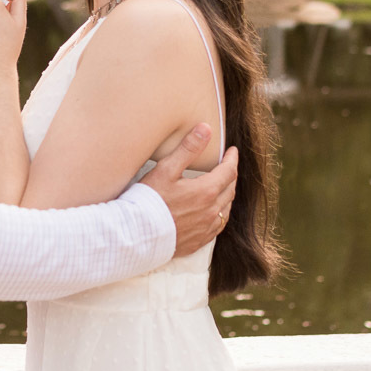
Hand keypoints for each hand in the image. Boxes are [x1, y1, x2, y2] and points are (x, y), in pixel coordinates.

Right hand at [140, 125, 236, 257]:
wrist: (138, 235)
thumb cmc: (149, 200)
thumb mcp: (166, 169)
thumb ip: (188, 148)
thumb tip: (206, 129)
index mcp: (206, 191)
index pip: (228, 171)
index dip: (232, 159)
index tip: (232, 151)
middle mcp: (211, 211)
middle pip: (229, 190)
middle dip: (230, 176)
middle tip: (227, 167)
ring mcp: (206, 228)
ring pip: (225, 209)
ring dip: (226, 196)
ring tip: (222, 188)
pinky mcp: (198, 241)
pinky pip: (217, 227)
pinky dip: (219, 215)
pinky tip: (212, 213)